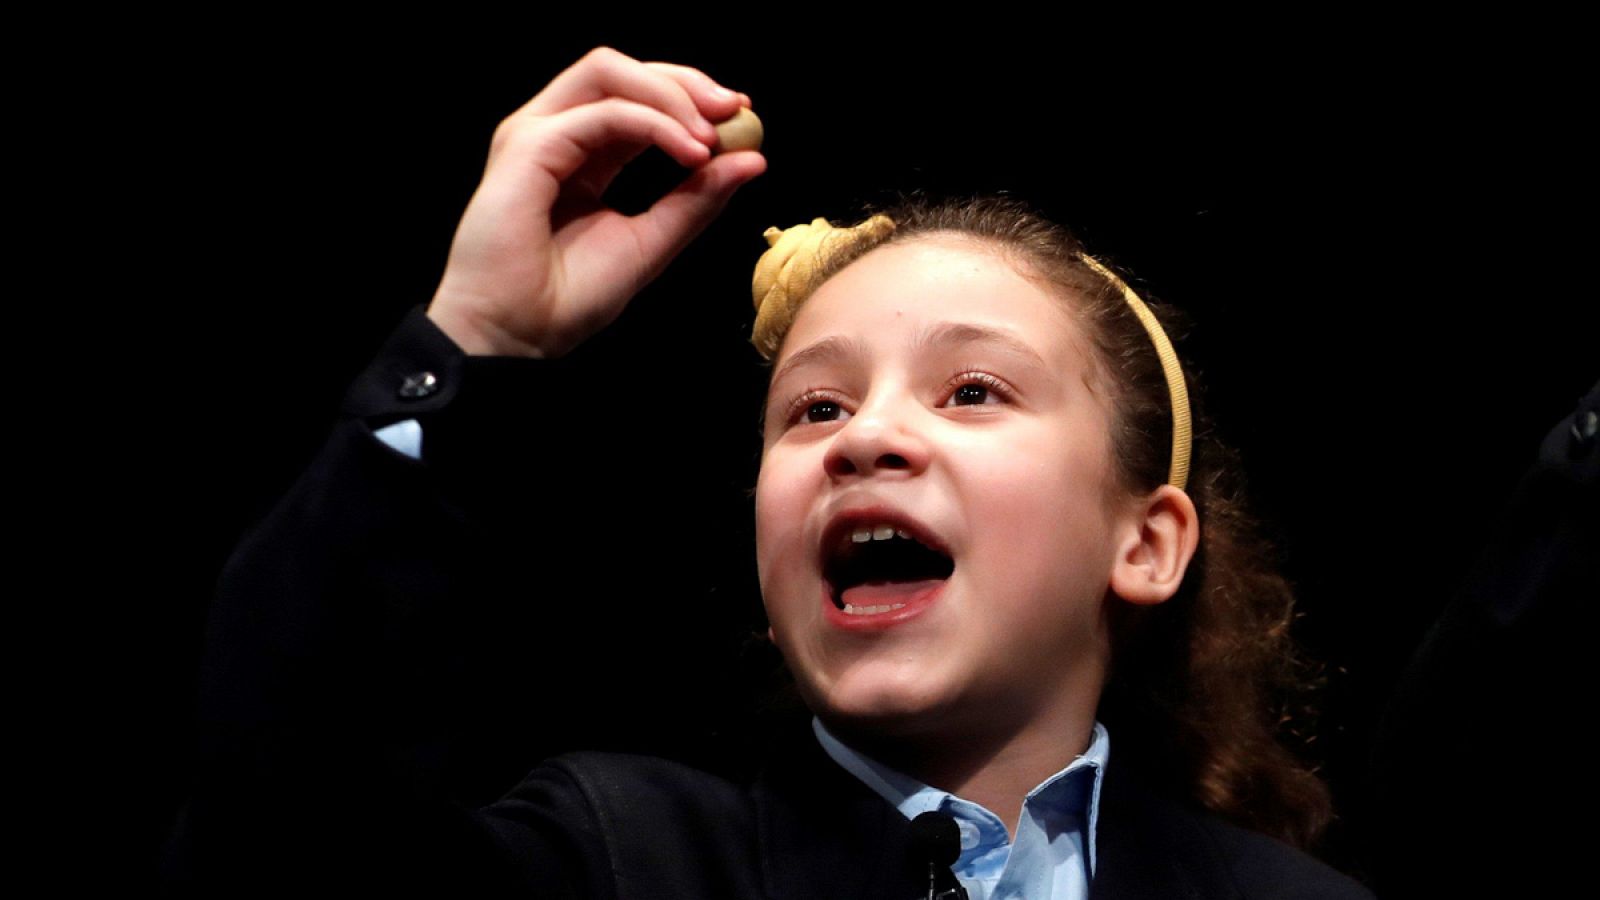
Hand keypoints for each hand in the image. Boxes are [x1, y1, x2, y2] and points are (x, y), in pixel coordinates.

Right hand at [426, 47, 766, 356]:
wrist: (516, 339)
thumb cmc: (566, 300)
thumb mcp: (651, 243)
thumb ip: (696, 200)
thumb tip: (753, 159)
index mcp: (582, 154)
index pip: (636, 98)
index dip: (689, 95)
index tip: (742, 115)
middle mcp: (555, 134)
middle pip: (621, 70)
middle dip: (685, 81)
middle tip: (735, 110)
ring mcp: (536, 136)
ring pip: (607, 72)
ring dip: (670, 94)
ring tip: (710, 137)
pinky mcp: (527, 148)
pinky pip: (601, 114)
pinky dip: (653, 124)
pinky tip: (688, 154)